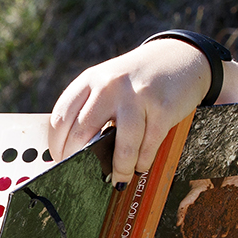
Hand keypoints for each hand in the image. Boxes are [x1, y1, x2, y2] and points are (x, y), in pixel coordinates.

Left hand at [48, 38, 237, 185]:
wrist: (180, 57)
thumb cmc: (137, 78)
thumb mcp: (107, 82)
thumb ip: (90, 108)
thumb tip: (73, 151)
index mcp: (90, 79)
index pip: (60, 118)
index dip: (57, 146)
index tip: (61, 161)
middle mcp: (110, 85)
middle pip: (83, 134)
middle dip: (80, 162)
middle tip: (83, 176)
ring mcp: (137, 96)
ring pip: (120, 146)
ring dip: (118, 169)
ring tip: (118, 180)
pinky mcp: (162, 108)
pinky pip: (148, 146)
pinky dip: (142, 162)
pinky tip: (139, 166)